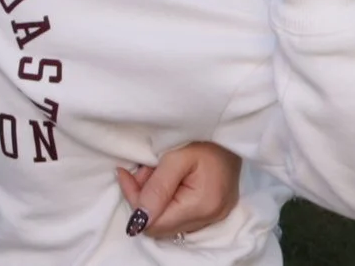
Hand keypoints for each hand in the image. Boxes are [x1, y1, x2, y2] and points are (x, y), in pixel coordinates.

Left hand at [118, 140, 240, 237]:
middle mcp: (210, 218)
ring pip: (170, 222)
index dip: (134, 201)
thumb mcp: (176, 156)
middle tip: (141, 170)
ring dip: (155, 200)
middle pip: (161, 226)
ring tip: (156, 171)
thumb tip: (138, 219)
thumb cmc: (204, 136)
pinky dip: (168, 201)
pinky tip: (168, 180)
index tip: (124, 174)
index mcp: (202, 206)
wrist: (231, 127)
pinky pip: (181, 216)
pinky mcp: (214, 211)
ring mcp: (214, 217)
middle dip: (143, 200)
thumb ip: (156, 187)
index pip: (154, 223)